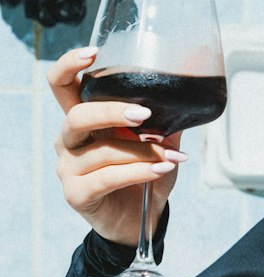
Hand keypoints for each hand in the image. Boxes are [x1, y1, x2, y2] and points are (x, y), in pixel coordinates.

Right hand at [49, 47, 187, 248]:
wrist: (140, 222)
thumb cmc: (145, 177)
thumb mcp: (159, 145)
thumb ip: (166, 122)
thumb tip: (188, 95)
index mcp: (82, 120)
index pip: (61, 85)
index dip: (69, 65)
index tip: (93, 53)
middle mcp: (68, 140)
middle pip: (78, 115)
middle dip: (112, 111)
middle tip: (145, 115)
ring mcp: (68, 168)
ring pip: (102, 151)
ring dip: (142, 152)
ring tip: (172, 156)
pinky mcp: (76, 194)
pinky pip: (106, 178)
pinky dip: (138, 172)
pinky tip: (160, 170)